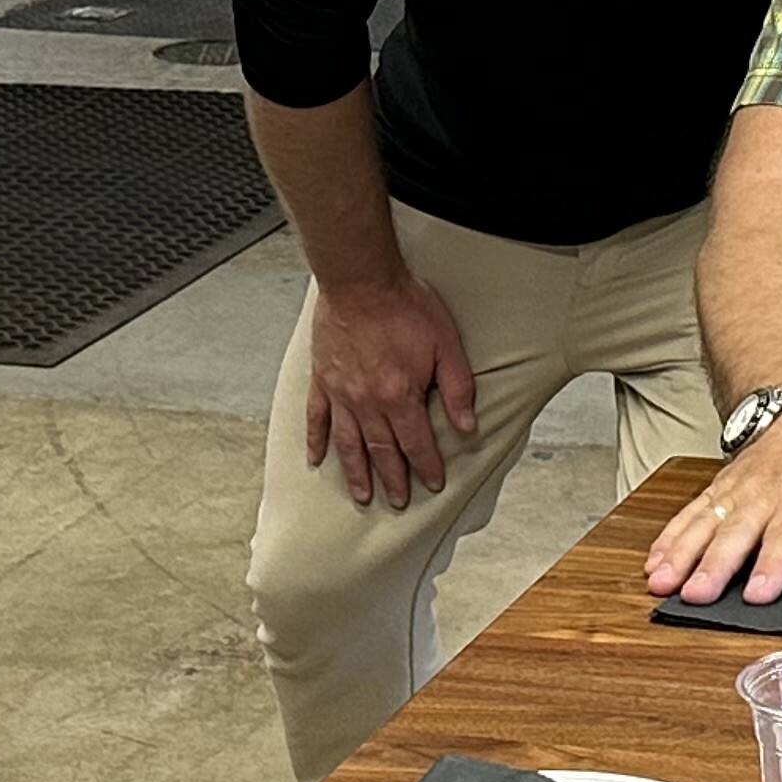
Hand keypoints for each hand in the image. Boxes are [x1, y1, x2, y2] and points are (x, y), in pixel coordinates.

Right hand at [303, 270, 475, 507]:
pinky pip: (316, 418)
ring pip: (348, 443)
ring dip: (356, 472)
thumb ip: (457, 387)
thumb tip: (466, 424)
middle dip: (393, 479)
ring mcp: (341, 393)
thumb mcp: (446, 343)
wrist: (360, 280)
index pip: (417, 442)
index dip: (427, 466)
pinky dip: (315, 441)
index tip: (433, 483)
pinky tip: (315, 459)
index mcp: (400, 395)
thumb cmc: (404, 305)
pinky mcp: (321, 379)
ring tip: (362, 495)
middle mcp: (367, 402)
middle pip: (382, 450)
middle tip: (398, 502)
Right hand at [643, 409, 781, 606]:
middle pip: (738, 533)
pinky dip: (669, 538)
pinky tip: (652, 563)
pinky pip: (689, 515)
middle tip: (695, 595)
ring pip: (705, 523)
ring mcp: (738, 491)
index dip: (774, 564)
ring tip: (661, 582)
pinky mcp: (718, 491)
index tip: (758, 592)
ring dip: (681, 553)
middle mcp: (768, 493)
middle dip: (715, 565)